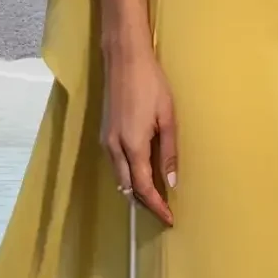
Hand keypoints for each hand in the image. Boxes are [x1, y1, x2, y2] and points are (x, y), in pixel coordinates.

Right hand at [101, 42, 178, 225]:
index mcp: (132, 145)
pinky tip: (141, 173)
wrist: (124, 58)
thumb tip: (172, 182)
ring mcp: (106, 140)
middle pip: (127, 187)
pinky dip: (127, 175)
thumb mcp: (167, 118)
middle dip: (145, 203)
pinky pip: (115, 164)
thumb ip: (169, 152)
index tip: (169, 218)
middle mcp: (114, 147)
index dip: (156, 206)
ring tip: (156, 197)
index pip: (143, 187)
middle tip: (164, 212)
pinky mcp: (105, 132)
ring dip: (135, 190)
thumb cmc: (151, 83)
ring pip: (119, 177)